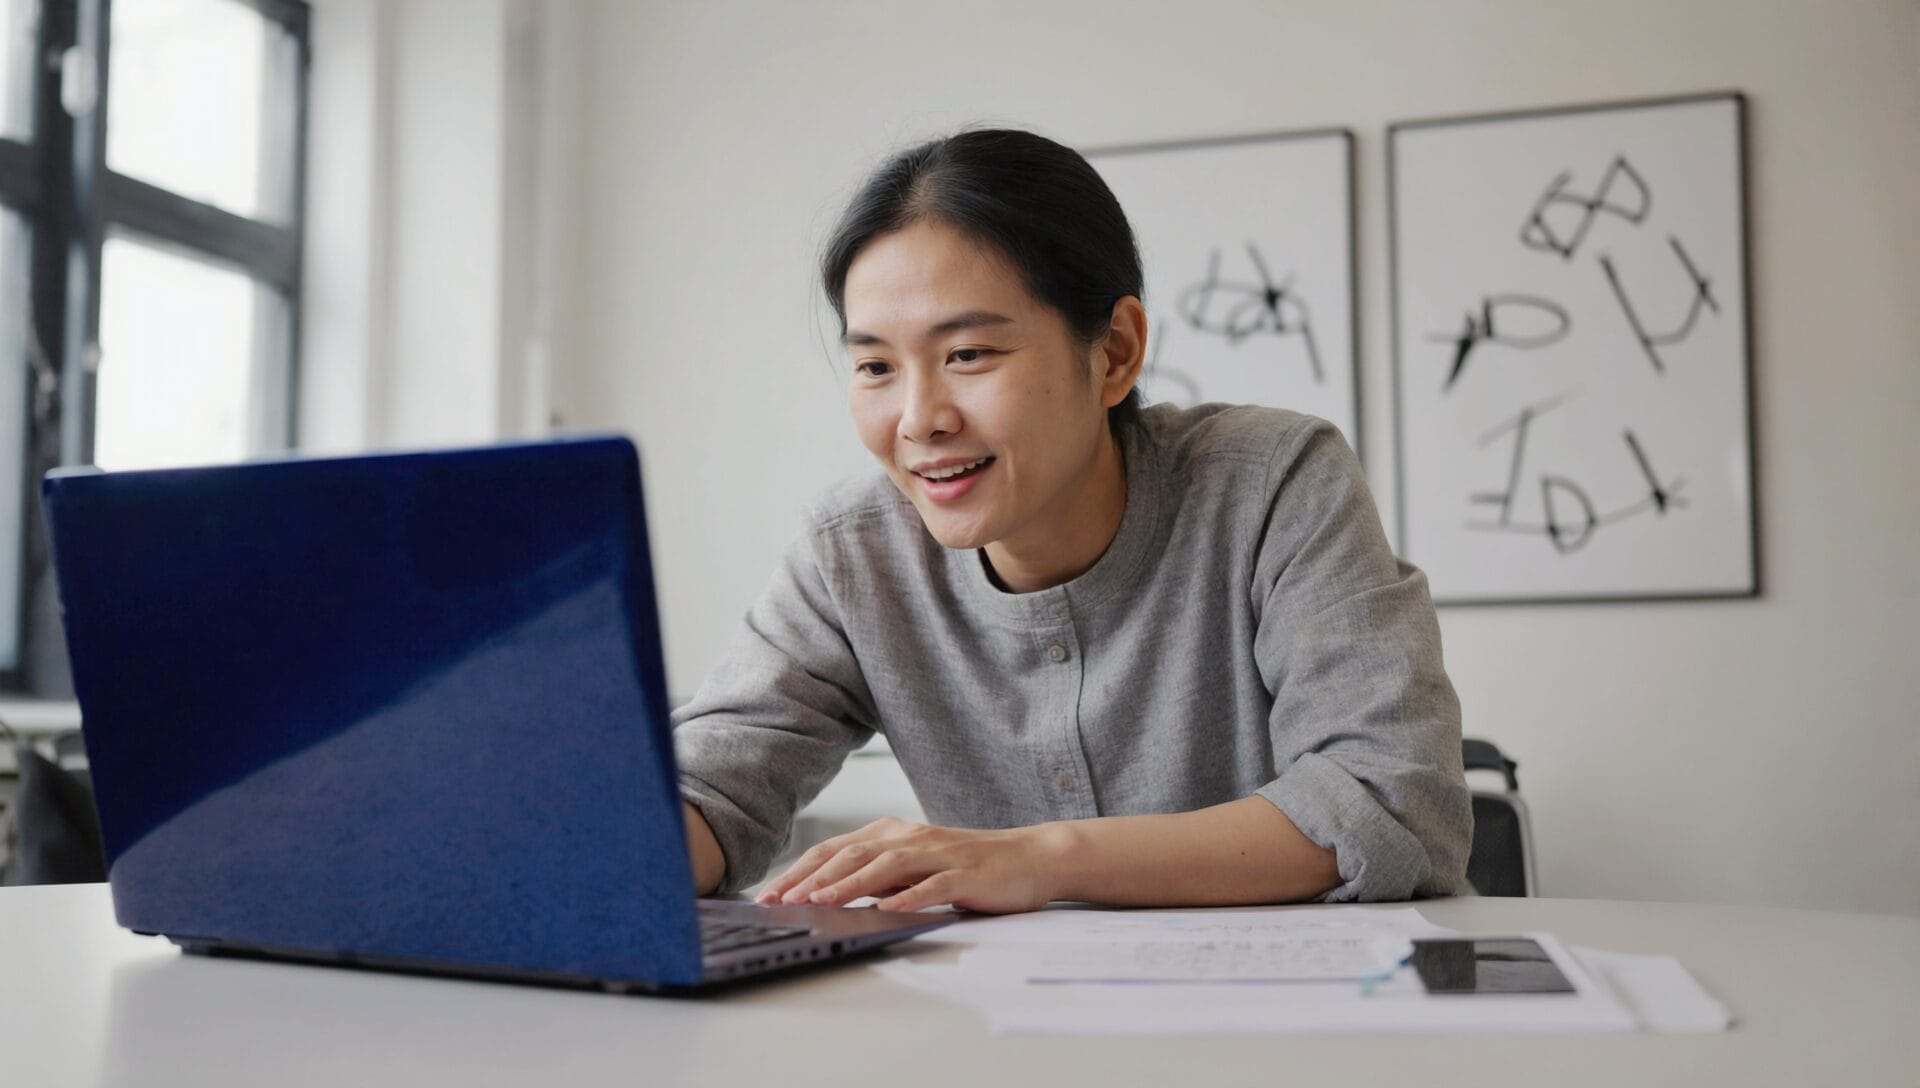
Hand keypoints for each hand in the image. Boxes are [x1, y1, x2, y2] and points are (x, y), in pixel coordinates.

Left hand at [755, 816, 1067, 913]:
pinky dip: (907, 897)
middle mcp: (910, 837)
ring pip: (885, 866)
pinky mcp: (964, 873)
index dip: (800, 870)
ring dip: (849, 885)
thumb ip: (879, 876)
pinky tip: (886, 911)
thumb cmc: (970, 867)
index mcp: (894, 834)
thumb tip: (831, 896)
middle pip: (851, 854)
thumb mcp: (916, 867)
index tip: (769, 894)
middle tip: (779, 901)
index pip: (836, 850)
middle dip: (811, 878)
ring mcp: (938, 854)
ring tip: (819, 902)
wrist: (1031, 858)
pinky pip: (931, 886)